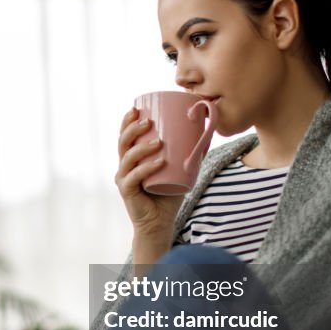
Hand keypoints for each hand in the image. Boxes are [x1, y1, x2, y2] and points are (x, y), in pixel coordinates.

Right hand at [115, 107, 182, 262]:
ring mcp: (124, 179)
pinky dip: (146, 169)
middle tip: (148, 121)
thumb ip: (190, 154)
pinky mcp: (127, 192)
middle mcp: (124, 166)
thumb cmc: (168, 195)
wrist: (160, 222)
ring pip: (127, 158)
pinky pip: (135, 177)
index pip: (125, 136)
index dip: (127, 121)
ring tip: (158, 141)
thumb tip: (208, 134)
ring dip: (142, 147)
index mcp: (132, 158)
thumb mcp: (180, 170)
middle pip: (122, 143)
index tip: (136, 107)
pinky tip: (158, 162)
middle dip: (132, 129)